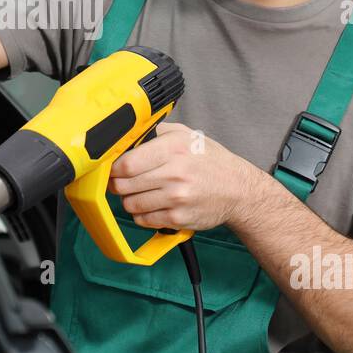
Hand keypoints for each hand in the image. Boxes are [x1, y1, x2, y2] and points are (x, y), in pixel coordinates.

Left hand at [106, 121, 255, 231]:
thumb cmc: (210, 161)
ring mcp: (176, 198)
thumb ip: (155, 132)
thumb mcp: (186, 135)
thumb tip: (125, 135)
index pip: (127, 163)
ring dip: (129, 199)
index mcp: (174, 148)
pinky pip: (143, 220)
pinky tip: (153, 205)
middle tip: (123, 181)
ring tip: (141, 192)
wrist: (238, 189)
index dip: (113, 167)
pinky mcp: (178, 218)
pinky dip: (142, 214)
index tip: (113, 167)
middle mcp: (175, 173)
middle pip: (123, 184)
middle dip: (117, 183)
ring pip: (130, 204)